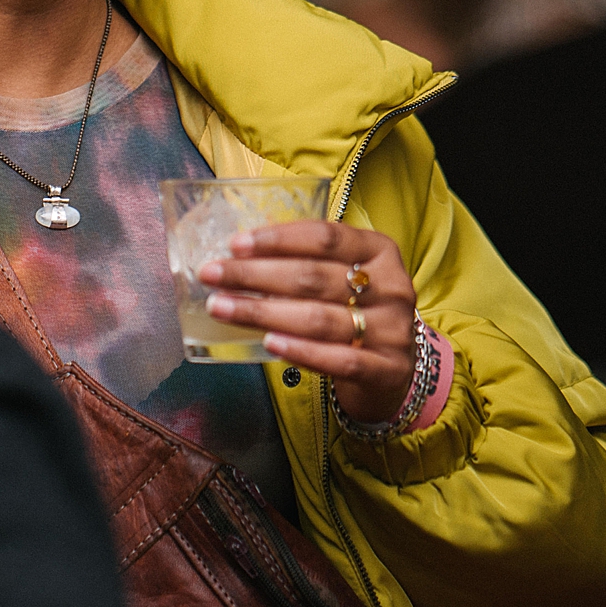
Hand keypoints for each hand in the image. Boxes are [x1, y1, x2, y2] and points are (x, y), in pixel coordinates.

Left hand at [200, 221, 416, 422]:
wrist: (394, 369)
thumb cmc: (353, 311)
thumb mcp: (341, 276)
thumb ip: (303, 261)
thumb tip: (236, 253)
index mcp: (379, 251)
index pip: (325, 237)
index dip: (277, 239)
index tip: (234, 244)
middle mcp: (391, 286)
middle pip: (314, 277)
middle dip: (255, 274)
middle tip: (211, 275)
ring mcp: (392, 330)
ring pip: (319, 319)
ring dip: (263, 312)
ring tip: (221, 307)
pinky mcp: (387, 369)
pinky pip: (338, 359)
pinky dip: (300, 351)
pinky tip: (268, 342)